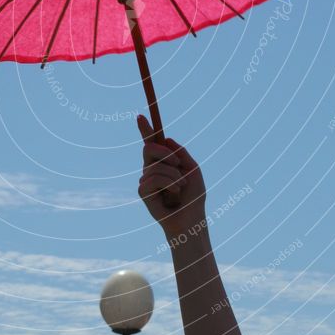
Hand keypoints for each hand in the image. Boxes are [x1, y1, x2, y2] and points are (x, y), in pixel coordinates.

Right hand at [136, 115, 206, 241]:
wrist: (192, 218)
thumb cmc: (193, 196)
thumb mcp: (193, 169)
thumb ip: (180, 153)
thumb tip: (166, 139)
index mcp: (164, 161)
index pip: (152, 142)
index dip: (145, 129)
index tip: (140, 116)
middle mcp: (152, 168)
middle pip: (149, 147)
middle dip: (165, 153)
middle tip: (177, 164)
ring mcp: (147, 180)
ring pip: (154, 165)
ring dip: (172, 175)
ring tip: (179, 188)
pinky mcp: (143, 192)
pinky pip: (151, 179)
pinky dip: (167, 184)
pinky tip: (173, 194)